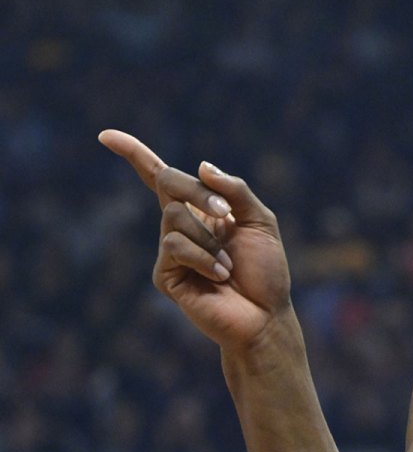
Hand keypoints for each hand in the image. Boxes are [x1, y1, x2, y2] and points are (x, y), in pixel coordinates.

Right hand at [99, 129, 292, 349]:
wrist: (265, 315)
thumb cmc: (266, 270)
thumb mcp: (261, 221)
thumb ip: (235, 191)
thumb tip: (200, 166)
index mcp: (202, 210)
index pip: (162, 178)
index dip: (135, 155)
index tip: (106, 136)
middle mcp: (181, 227)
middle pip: (168, 184)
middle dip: (198, 193)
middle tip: (225, 213)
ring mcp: (170, 251)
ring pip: (174, 216)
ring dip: (209, 238)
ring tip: (228, 264)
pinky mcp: (165, 275)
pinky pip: (174, 246)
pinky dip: (203, 257)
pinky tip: (220, 276)